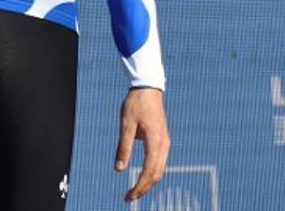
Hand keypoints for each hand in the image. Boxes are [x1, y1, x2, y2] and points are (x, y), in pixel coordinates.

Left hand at [115, 87, 169, 202]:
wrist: (148, 88)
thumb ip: (123, 147)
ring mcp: (165, 142)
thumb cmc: (135, 104)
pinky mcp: (163, 140)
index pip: (149, 171)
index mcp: (155, 141)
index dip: (139, 186)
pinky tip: (142, 177)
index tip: (129, 196)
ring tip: (134, 191)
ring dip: (149, 182)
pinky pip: (160, 162)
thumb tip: (119, 170)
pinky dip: (152, 173)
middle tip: (129, 197)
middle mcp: (164, 144)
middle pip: (157, 174)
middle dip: (144, 188)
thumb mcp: (126, 125)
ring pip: (160, 170)